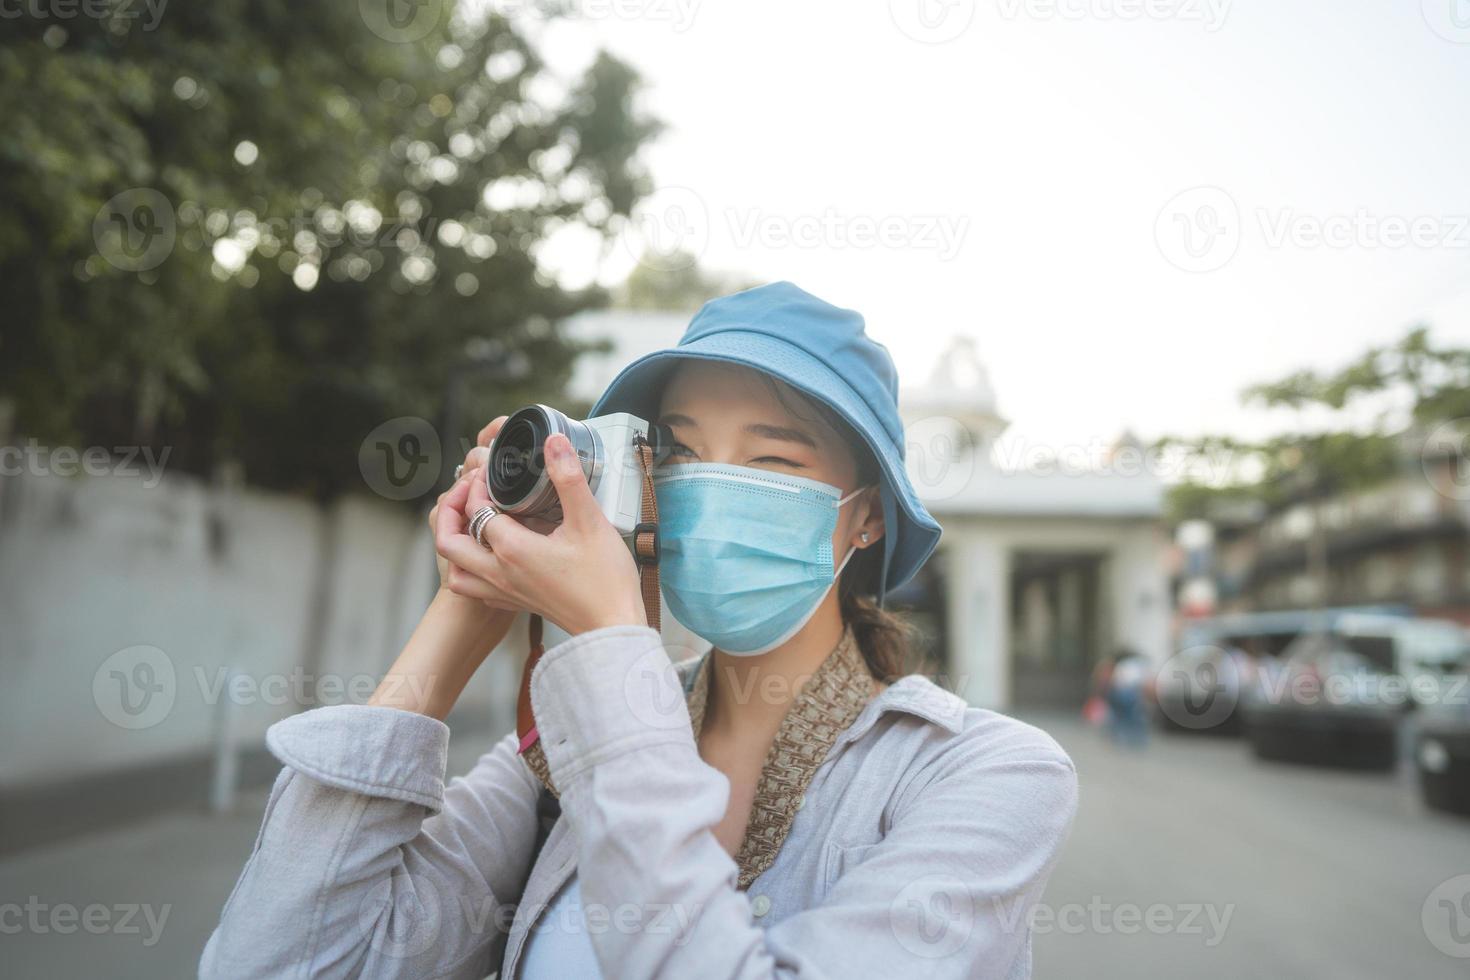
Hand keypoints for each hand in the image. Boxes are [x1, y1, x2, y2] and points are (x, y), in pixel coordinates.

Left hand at [435, 432, 646, 636]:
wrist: (613, 629)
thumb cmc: (605, 581)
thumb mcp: (590, 522)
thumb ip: (569, 479)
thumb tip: (554, 443)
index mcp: (512, 550)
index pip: (475, 509)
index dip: (477, 484)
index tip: (492, 470)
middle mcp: (500, 573)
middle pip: (449, 542)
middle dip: (451, 512)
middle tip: (469, 493)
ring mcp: (505, 591)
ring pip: (456, 570)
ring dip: (456, 544)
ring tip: (472, 523)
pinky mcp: (515, 603)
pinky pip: (475, 587)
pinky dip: (472, 568)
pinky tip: (492, 554)